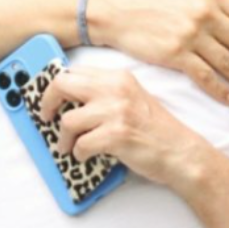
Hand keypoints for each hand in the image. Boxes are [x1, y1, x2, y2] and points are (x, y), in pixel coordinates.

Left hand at [39, 66, 211, 189]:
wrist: (181, 152)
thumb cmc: (157, 130)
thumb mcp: (133, 99)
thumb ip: (106, 93)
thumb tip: (69, 97)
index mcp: (120, 77)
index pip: (74, 71)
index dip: (56, 86)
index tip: (52, 100)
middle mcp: (117, 89)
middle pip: (62, 84)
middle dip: (48, 104)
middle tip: (47, 117)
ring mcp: (117, 111)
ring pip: (68, 121)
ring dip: (66, 139)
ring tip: (71, 147)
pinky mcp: (116, 135)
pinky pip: (80, 145)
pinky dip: (80, 154)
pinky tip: (88, 156)